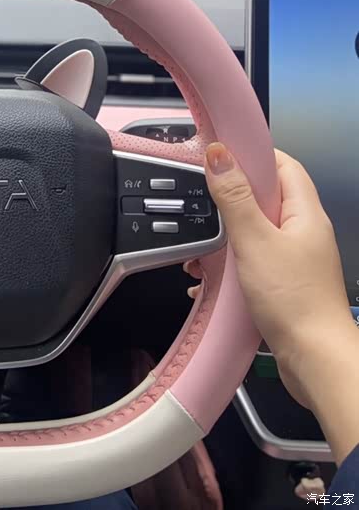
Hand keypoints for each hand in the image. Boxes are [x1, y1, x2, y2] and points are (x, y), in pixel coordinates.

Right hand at [190, 143, 358, 461]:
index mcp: (305, 212)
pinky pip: (255, 260)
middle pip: (265, 197)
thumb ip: (234, 197)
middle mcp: (305, 231)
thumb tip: (219, 153)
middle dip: (229, 202)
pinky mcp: (287, 283)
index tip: (219, 156)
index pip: (282, 164)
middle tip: (204, 209)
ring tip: (201, 256)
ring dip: (225, 239)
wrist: (315, 361)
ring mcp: (298, 258)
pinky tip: (210, 281)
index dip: (252, 155)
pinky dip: (231, 265)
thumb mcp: (254, 240)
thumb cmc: (293, 300)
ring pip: (256, 231)